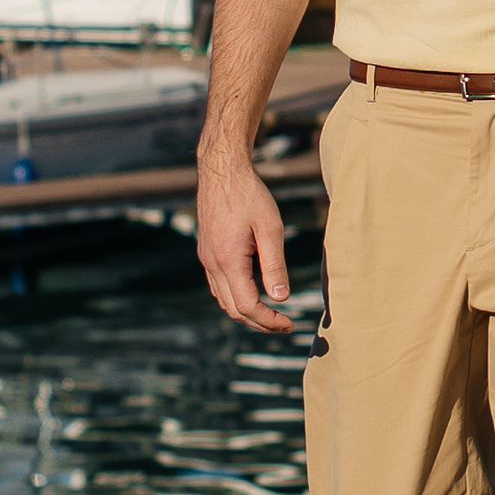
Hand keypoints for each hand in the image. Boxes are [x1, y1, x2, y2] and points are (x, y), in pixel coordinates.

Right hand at [195, 138, 294, 330]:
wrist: (222, 171)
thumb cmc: (249, 195)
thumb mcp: (270, 228)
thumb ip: (275, 265)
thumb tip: (281, 297)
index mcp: (228, 260)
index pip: (247, 306)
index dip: (268, 320)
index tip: (288, 324)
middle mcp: (212, 263)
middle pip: (233, 309)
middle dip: (258, 322)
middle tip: (283, 324)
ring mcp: (206, 258)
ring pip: (223, 300)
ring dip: (246, 311)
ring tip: (271, 313)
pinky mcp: (206, 252)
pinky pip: (218, 285)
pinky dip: (236, 297)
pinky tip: (254, 291)